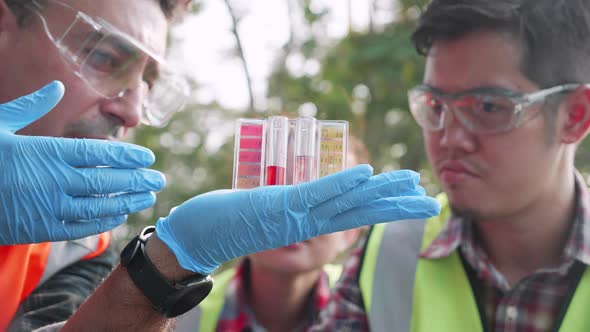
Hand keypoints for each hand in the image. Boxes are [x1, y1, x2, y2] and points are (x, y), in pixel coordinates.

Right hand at [0, 81, 165, 244]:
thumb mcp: (0, 123)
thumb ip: (32, 106)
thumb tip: (57, 87)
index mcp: (48, 152)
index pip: (100, 153)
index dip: (128, 155)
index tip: (148, 156)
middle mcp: (55, 180)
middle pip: (108, 181)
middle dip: (138, 179)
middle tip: (159, 179)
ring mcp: (50, 207)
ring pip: (100, 206)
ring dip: (128, 201)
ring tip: (148, 197)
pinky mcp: (42, 228)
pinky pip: (82, 227)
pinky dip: (104, 221)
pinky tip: (120, 215)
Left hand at [155, 165, 439, 273]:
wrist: (195, 240)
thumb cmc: (225, 221)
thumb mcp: (262, 207)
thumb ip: (285, 202)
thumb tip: (300, 190)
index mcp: (306, 221)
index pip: (354, 213)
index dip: (385, 205)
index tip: (411, 196)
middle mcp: (308, 223)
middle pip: (362, 212)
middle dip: (398, 205)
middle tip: (432, 200)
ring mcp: (296, 216)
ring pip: (348, 204)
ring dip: (382, 193)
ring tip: (414, 186)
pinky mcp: (279, 207)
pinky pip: (316, 194)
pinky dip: (341, 184)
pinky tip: (366, 174)